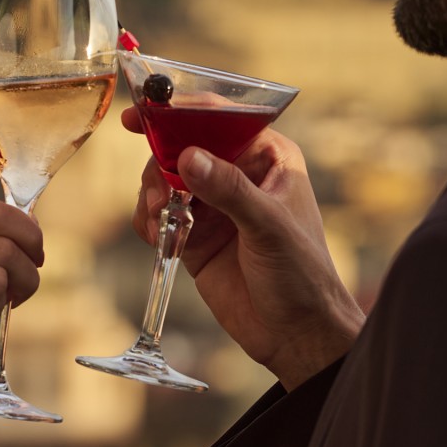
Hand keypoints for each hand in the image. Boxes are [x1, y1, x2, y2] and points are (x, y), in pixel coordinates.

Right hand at [126, 113, 362, 389]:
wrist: (295, 334)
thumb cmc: (302, 275)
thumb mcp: (269, 227)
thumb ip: (229, 190)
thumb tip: (187, 158)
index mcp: (268, 157)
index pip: (220, 118)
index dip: (180, 112)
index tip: (144, 114)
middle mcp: (239, 174)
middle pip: (183, 145)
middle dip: (161, 163)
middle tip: (158, 193)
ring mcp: (214, 205)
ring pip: (165, 179)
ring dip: (153, 195)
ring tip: (162, 220)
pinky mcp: (195, 235)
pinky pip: (159, 215)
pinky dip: (151, 222)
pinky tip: (162, 238)